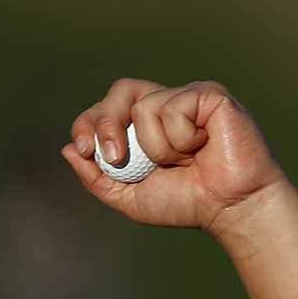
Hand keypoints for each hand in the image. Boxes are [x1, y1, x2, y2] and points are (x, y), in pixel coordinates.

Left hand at [60, 78, 288, 233]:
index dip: (88, 122)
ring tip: (184, 160)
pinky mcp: (209, 95)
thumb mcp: (129, 196)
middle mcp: (164, 104)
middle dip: (107, 122)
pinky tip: (203, 147)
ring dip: (157, 146)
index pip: (104, 108)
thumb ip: (96, 176)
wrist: (229, 208)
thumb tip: (68, 149)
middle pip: (119, 90)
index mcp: (142, 125)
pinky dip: (182, 138)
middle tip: (116, 155)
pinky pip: (175, 107)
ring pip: (145, 106)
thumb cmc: (187, 202)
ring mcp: (187, 96)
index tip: (83, 149)